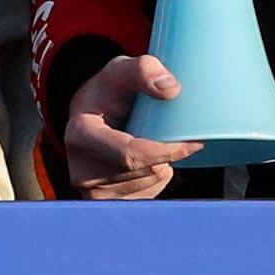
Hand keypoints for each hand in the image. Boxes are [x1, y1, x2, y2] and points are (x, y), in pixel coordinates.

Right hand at [60, 54, 198, 197]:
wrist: (91, 114)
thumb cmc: (108, 92)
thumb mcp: (121, 70)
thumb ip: (144, 70)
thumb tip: (171, 89)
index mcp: (81, 135)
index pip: (130, 154)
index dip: (166, 150)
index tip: (193, 141)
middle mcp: (81, 170)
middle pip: (144, 171)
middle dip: (167, 155)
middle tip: (174, 134)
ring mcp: (92, 191)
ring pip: (149, 185)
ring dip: (161, 166)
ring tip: (152, 145)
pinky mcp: (105, 203)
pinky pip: (146, 198)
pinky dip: (155, 180)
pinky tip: (148, 162)